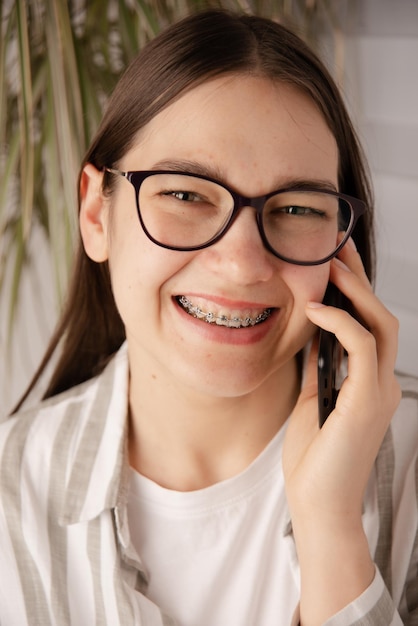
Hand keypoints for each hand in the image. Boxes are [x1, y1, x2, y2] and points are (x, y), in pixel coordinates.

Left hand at [282, 239, 400, 623]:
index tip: (331, 263)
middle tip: (335, 248)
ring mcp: (379, 391)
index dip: (354, 290)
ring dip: (355, 291)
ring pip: (379, 324)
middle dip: (358, 279)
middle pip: (380, 315)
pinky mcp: (367, 400)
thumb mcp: (312, 399)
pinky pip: (361, 348)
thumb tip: (310, 334)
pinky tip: (316, 309)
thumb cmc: (314, 458)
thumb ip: (318, 367)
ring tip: (329, 265)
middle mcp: (381, 382)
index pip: (368, 324)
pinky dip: (341, 323)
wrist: (317, 504)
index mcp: (368, 382)